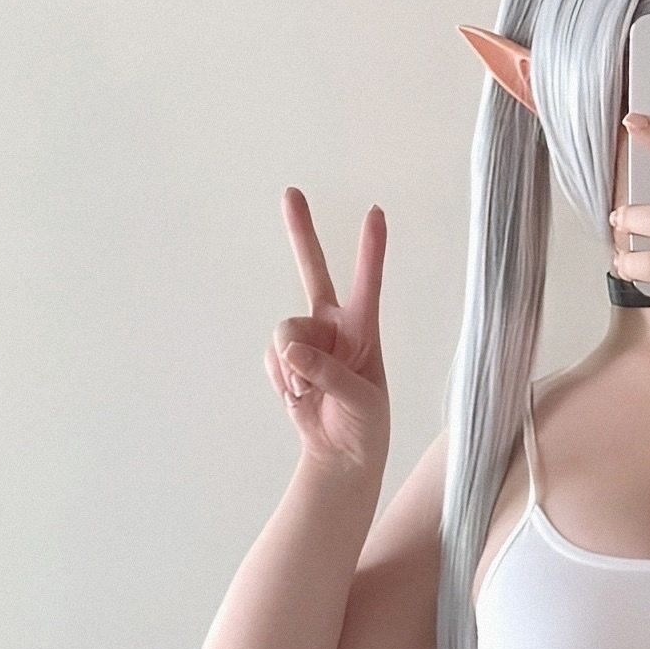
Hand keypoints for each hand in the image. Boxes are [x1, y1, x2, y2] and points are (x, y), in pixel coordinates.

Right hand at [268, 190, 388, 467]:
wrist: (340, 455)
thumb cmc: (365, 426)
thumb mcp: (360, 403)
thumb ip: (328, 374)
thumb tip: (291, 350)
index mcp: (363, 331)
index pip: (368, 284)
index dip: (371, 250)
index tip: (376, 213)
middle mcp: (333, 326)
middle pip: (313, 271)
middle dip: (301, 233)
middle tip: (291, 193)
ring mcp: (306, 340)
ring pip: (284, 330)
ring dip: (290, 366)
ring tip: (308, 393)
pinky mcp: (285, 357)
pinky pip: (273, 355)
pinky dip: (280, 379)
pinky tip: (297, 396)